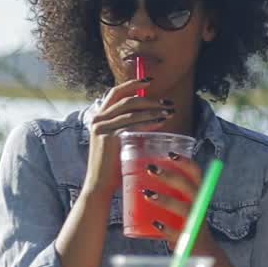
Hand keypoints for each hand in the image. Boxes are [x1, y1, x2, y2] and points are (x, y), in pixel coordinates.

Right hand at [82, 78, 173, 196]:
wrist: (100, 186)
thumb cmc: (112, 166)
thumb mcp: (117, 142)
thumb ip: (127, 128)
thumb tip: (152, 117)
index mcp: (98, 117)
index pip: (115, 93)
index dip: (132, 84)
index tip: (149, 81)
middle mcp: (98, 120)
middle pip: (127, 100)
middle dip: (150, 99)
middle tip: (168, 102)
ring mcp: (102, 128)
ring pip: (132, 112)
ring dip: (154, 110)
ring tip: (170, 112)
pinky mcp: (109, 138)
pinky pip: (133, 125)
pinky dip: (149, 122)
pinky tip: (162, 122)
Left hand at [143, 152, 218, 252]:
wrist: (200, 251)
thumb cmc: (186, 222)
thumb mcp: (182, 203)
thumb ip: (169, 191)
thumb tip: (141, 173)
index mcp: (198, 194)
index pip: (196, 173)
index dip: (185, 162)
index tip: (169, 154)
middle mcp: (199, 206)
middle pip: (188, 186)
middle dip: (170, 176)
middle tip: (150, 169)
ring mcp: (195, 222)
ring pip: (184, 208)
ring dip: (165, 199)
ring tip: (147, 194)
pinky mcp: (189, 239)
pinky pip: (178, 232)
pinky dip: (166, 228)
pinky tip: (155, 224)